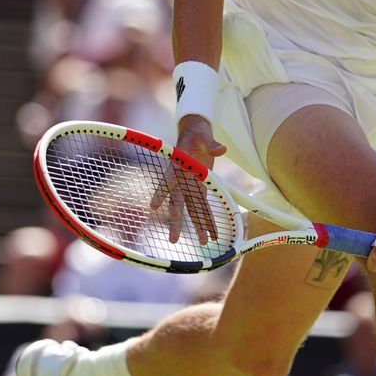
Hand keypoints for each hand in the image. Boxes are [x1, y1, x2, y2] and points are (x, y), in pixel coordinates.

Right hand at [154, 117, 224, 244]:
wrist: (196, 132)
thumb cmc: (197, 132)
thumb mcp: (203, 134)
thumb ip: (211, 143)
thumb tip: (221, 150)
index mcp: (177, 166)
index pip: (167, 181)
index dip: (160, 193)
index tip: (153, 205)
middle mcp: (181, 180)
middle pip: (178, 204)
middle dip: (177, 222)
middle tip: (174, 240)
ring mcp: (191, 186)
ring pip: (193, 209)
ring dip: (199, 225)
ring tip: (204, 243)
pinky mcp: (201, 188)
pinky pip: (204, 206)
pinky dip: (208, 219)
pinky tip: (213, 234)